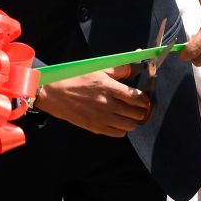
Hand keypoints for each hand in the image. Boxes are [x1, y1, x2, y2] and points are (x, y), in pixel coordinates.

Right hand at [35, 69, 150, 136]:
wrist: (54, 94)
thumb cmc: (76, 78)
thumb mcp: (97, 69)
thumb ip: (118, 69)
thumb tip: (134, 67)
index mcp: (108, 87)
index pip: (136, 98)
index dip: (145, 100)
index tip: (146, 100)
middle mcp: (107, 104)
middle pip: (135, 114)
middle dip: (142, 112)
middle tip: (141, 109)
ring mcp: (101, 118)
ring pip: (129, 126)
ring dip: (134, 122)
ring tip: (132, 117)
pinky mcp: (95, 127)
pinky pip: (117, 133)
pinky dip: (122, 129)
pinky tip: (120, 122)